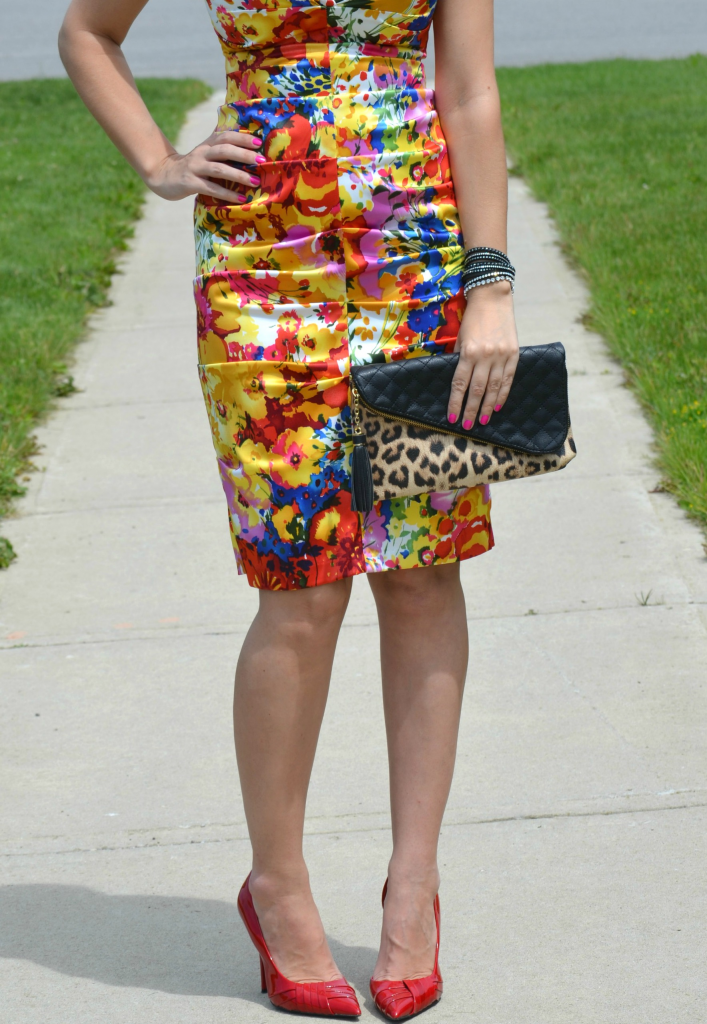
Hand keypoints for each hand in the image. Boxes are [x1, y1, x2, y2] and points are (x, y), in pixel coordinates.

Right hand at [146, 130, 263, 202]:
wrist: (164, 175)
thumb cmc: (193, 166)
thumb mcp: (206, 153)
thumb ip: (222, 149)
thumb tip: (247, 146)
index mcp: (207, 144)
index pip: (226, 136)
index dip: (242, 138)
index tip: (259, 143)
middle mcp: (202, 153)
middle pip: (224, 150)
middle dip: (244, 154)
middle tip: (262, 161)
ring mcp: (195, 167)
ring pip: (219, 169)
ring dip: (239, 175)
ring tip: (255, 181)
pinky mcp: (190, 183)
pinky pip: (211, 188)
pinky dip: (227, 193)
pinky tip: (240, 198)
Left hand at [447, 281, 519, 427]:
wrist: (493, 298)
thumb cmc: (472, 319)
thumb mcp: (460, 337)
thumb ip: (458, 358)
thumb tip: (456, 382)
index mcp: (469, 352)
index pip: (460, 384)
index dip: (456, 402)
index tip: (452, 417)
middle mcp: (485, 355)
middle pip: (477, 390)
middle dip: (471, 410)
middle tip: (466, 426)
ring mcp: (501, 355)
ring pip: (493, 387)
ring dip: (487, 406)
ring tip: (482, 421)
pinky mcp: (514, 354)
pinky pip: (508, 379)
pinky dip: (503, 394)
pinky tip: (497, 406)